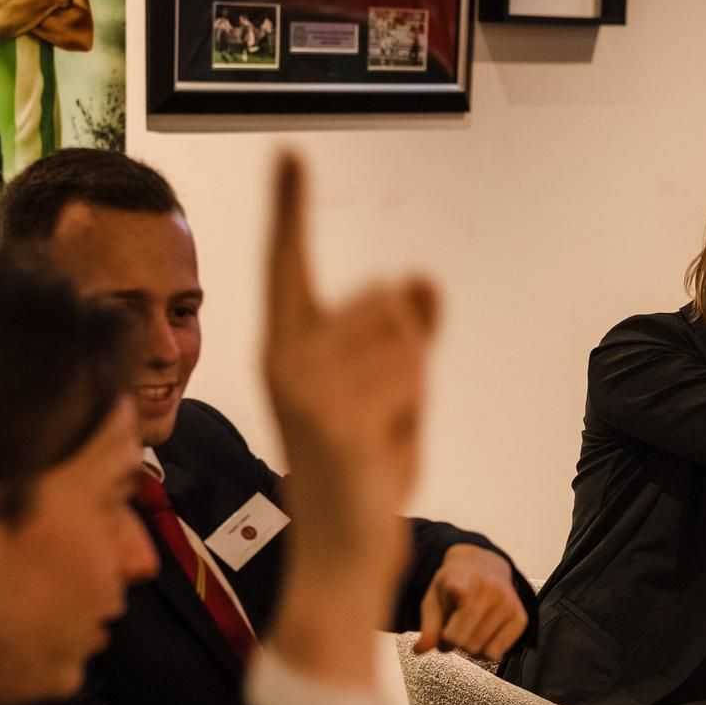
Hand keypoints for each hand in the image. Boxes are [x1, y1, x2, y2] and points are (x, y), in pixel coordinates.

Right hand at [264, 153, 437, 681]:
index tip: (290, 153)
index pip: (288, 264)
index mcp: (286, 347)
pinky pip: (410, 376)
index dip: (290, 208)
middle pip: (387, 302)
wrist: (344, 551)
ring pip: (407, 339)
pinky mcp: (334, 415)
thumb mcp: (392, 392)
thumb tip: (420, 273)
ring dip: (416, 392)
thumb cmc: (362, 471)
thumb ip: (407, 332)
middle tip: (381, 417)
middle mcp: (284, 357)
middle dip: (411, 357)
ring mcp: (306, 386)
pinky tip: (385, 452)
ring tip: (382, 436)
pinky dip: (415, 414)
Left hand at [414, 543, 528, 659]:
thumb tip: (420, 650)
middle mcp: (490, 590)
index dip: (444, 633)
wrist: (484, 565)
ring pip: (479, 651)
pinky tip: (482, 633)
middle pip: (462, 642)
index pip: (452, 626)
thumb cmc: (456, 584)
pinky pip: (495, 654)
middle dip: (453, 642)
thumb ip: (428, 626)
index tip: (444, 623)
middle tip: (454, 627)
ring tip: (469, 627)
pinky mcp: (521, 618)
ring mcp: (508, 604)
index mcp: (463, 581)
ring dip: (468, 647)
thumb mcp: (434, 598)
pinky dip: (484, 651)